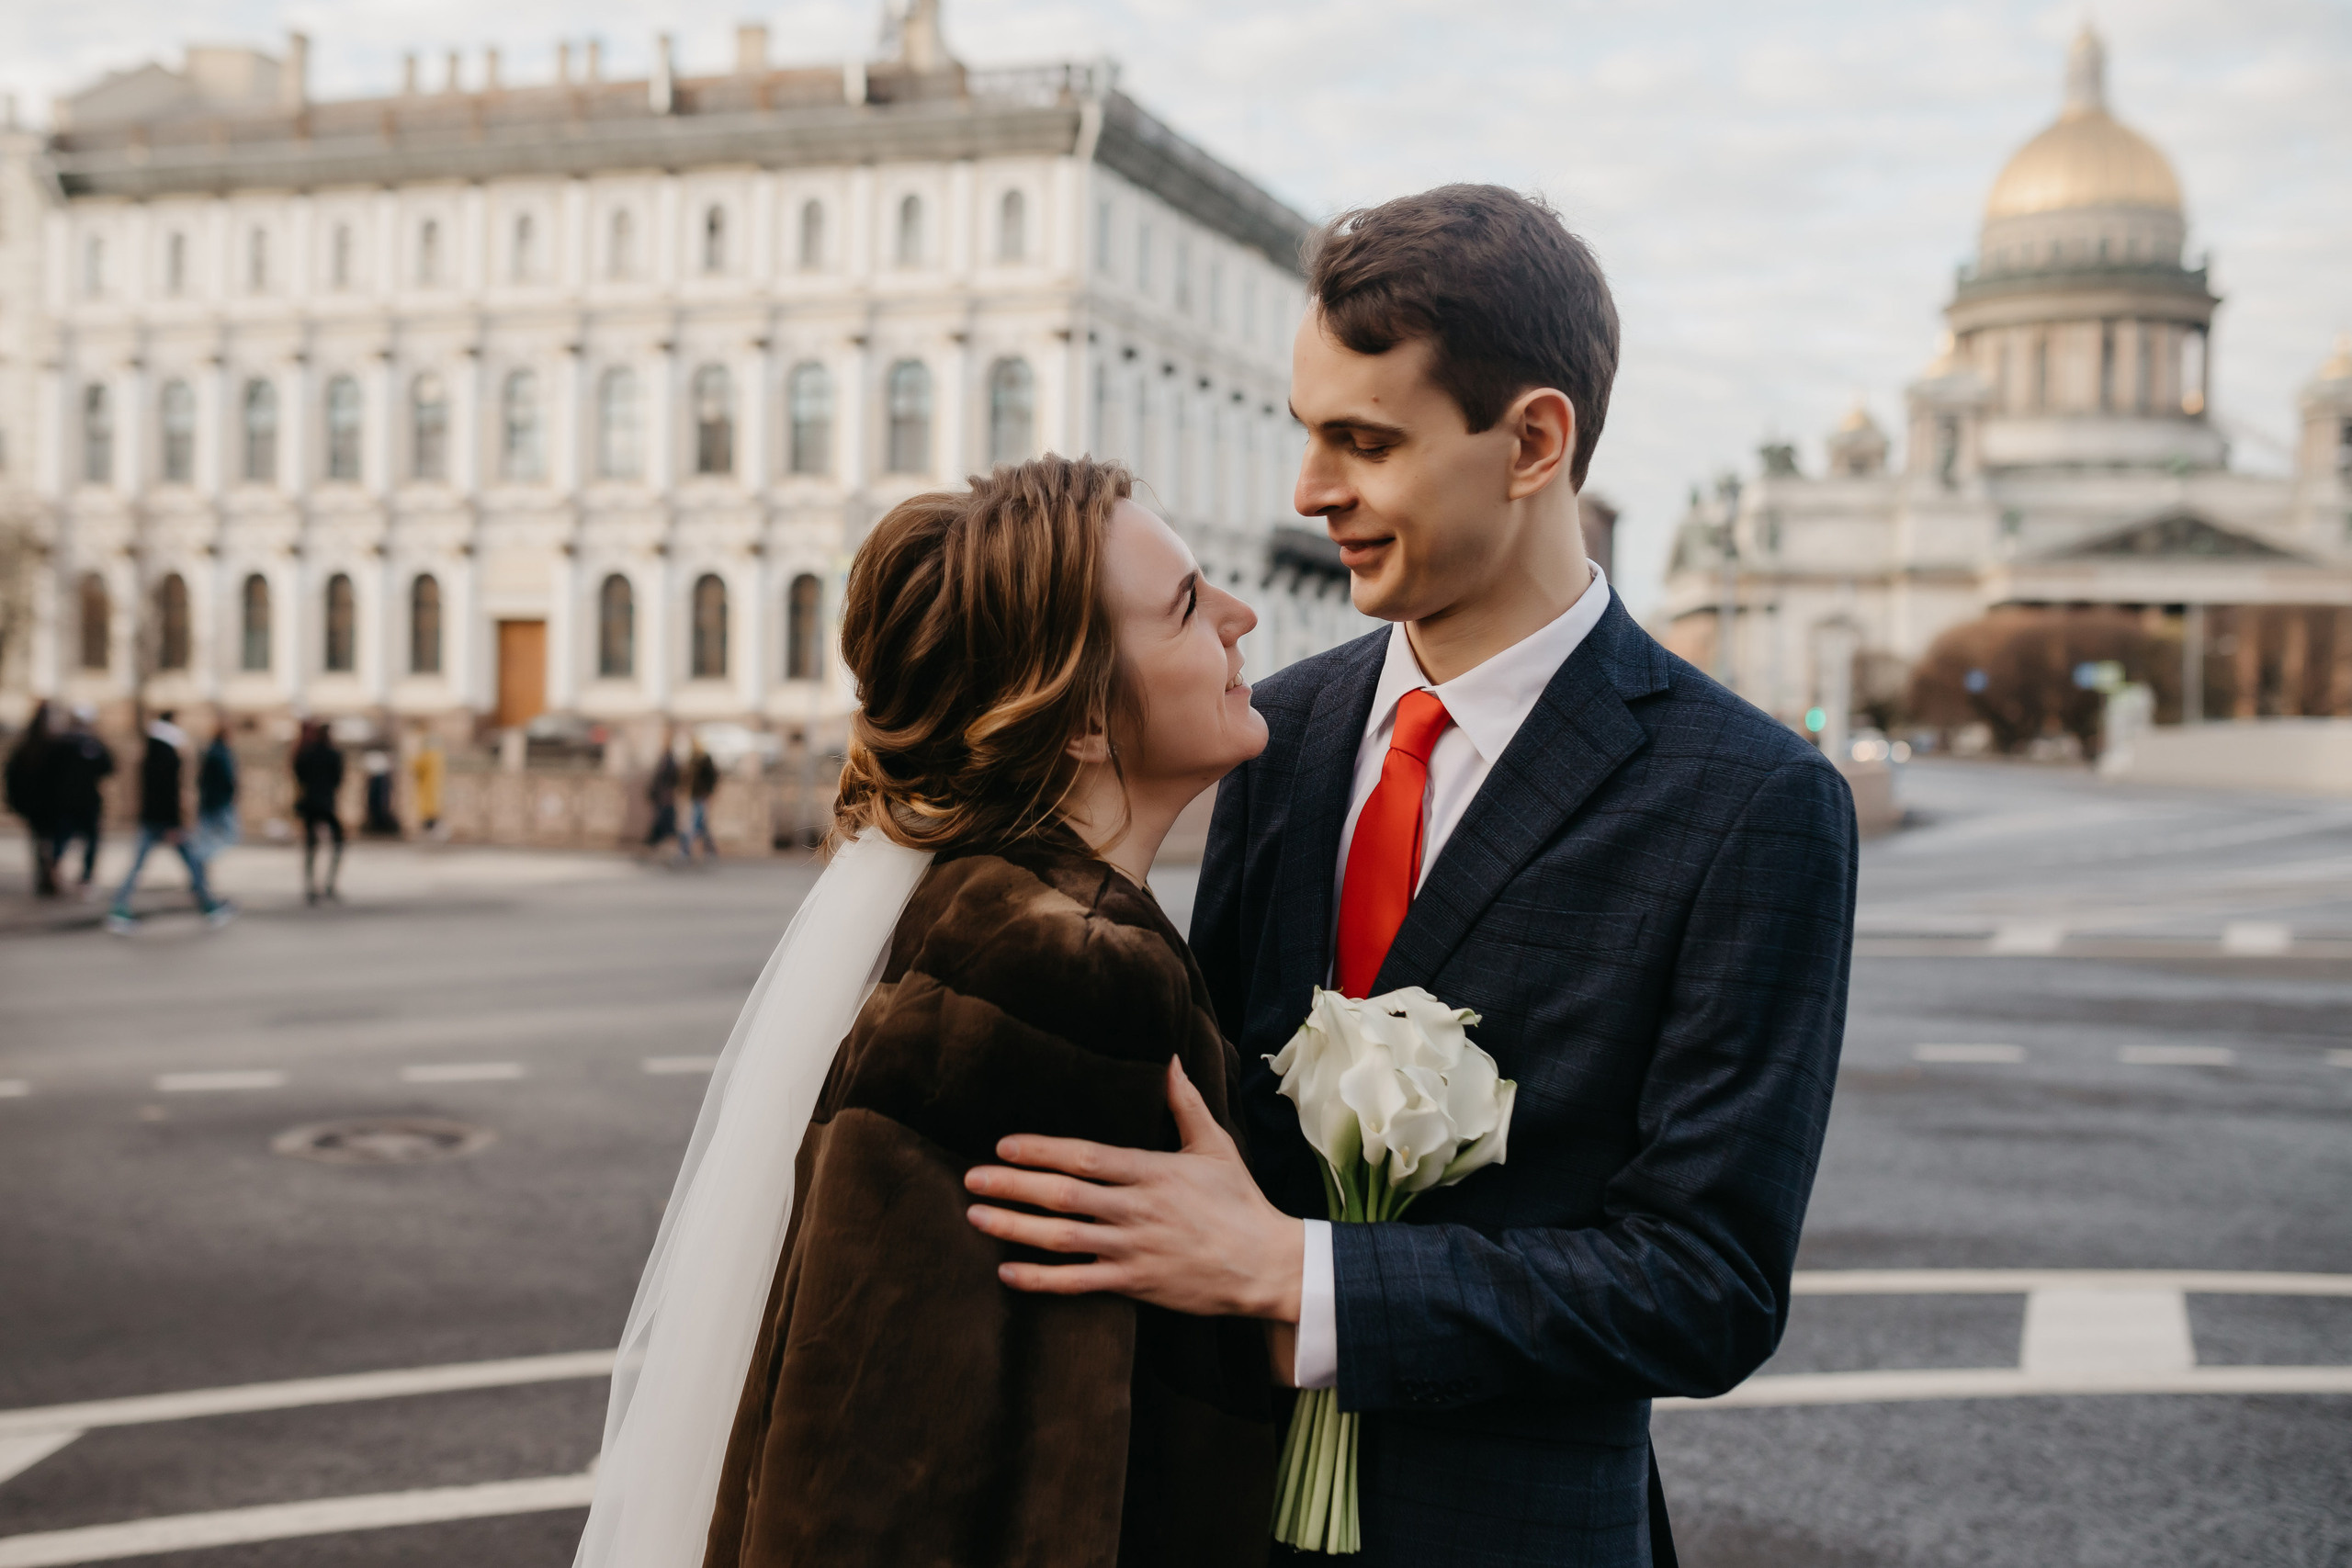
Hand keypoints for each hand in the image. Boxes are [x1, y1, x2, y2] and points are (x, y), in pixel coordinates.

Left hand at [964, 1056, 1303, 1321]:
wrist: (1266, 1265)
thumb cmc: (1240, 1202)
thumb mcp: (1216, 1146)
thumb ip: (1186, 1103)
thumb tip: (1170, 1058)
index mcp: (1152, 1171)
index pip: (1086, 1156)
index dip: (1041, 1150)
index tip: (1003, 1145)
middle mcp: (1136, 1209)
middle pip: (1063, 1195)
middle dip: (1012, 1185)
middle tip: (970, 1178)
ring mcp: (1133, 1248)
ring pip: (1062, 1238)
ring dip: (1014, 1227)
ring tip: (975, 1217)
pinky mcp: (1136, 1284)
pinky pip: (1078, 1283)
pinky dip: (1041, 1280)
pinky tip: (1007, 1272)